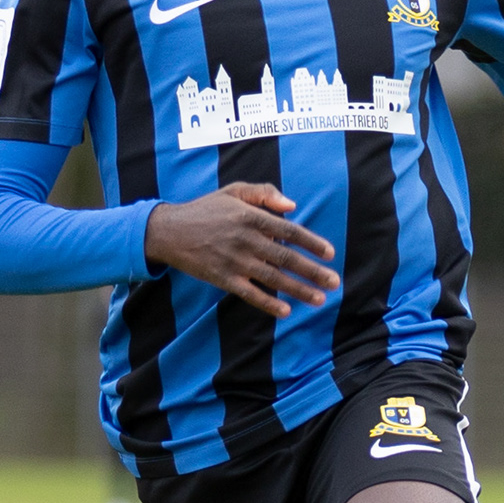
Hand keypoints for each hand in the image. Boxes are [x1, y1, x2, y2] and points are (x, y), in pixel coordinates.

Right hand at [145, 182, 339, 320]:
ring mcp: (235, 261)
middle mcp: (246, 239)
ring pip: (273, 278)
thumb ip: (264, 193)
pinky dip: (268, 303)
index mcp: (251, 217)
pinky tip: (286, 311)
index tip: (330, 253)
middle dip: (313, 271)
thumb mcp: (234, 191)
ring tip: (319, 299)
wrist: (170, 231)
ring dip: (299, 290)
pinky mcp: (223, 278)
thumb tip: (292, 206)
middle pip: (287, 258)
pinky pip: (250, 293)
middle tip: (334, 281)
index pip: (289, 231)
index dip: (311, 242)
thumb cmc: (206, 209)